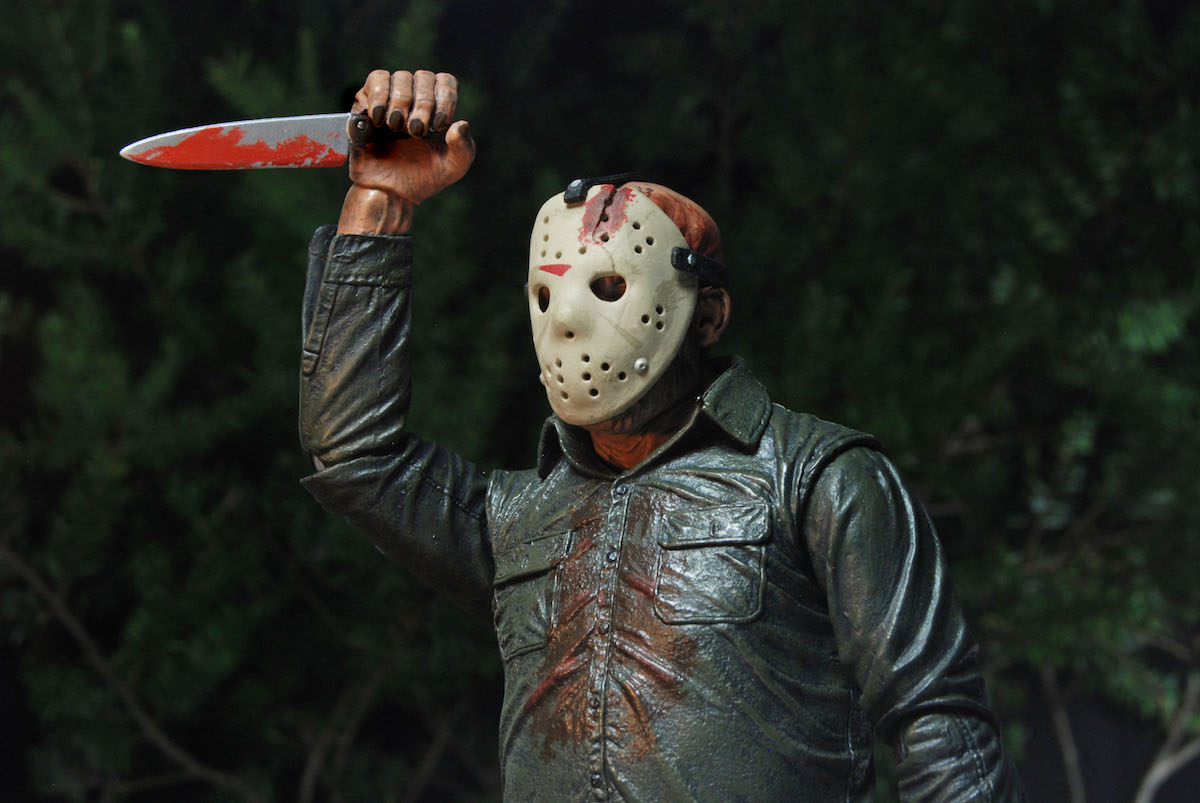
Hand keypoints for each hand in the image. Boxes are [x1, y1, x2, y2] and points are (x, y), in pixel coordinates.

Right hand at [347, 69, 474, 203]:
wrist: (389, 193)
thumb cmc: (422, 180)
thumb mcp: (452, 169)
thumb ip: (464, 148)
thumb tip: (461, 124)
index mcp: (438, 109)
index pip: (446, 81)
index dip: (445, 96)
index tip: (439, 124)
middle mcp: (416, 99)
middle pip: (424, 77)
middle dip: (423, 104)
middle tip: (416, 131)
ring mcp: (392, 99)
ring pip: (400, 76)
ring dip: (401, 100)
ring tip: (396, 126)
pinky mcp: (367, 102)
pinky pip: (375, 79)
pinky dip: (379, 96)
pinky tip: (379, 119)